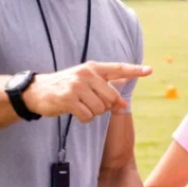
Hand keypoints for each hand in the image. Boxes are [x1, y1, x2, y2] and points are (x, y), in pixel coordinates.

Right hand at [23, 62, 152, 121]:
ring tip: (79, 105)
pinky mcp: (68, 99)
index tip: (150, 70)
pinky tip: (74, 111)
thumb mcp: (86, 83)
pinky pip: (88, 116)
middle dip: (103, 106)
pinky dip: (83, 118)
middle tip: (88, 102)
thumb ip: (106, 90)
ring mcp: (77, 86)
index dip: (135, 71)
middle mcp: (87, 74)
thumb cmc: (66, 87)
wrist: (37, 91)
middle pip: (111, 98)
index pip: (118, 68)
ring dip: (91, 113)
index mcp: (93, 68)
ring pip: (100, 109)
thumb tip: (124, 104)